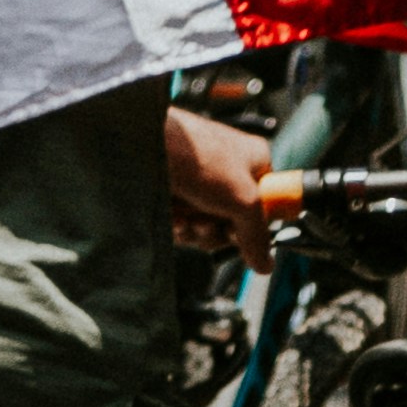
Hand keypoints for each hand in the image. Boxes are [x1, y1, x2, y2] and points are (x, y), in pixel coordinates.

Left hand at [165, 106, 272, 269]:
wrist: (138, 142)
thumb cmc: (195, 155)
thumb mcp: (241, 198)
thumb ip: (257, 235)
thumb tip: (266, 265)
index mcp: (253, 162)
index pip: (267, 207)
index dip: (252, 226)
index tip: (236, 232)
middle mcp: (228, 171)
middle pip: (234, 224)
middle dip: (215, 231)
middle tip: (203, 222)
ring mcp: (199, 182)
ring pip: (205, 227)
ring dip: (193, 229)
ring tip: (182, 216)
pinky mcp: (174, 191)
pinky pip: (182, 222)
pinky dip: (175, 224)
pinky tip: (168, 216)